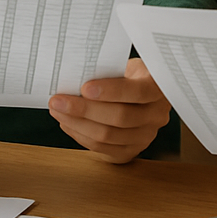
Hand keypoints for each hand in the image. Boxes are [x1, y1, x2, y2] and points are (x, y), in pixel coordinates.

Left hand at [48, 57, 170, 162]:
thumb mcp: (127, 66)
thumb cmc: (129, 76)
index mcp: (158, 88)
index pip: (137, 92)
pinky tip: (67, 124)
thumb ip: (109, 72)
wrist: (141, 95)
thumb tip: (76, 76)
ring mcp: (145, 136)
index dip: (111, 91)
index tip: (84, 87)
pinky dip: (80, 135)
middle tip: (58, 101)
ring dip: (77, 124)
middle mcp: (156, 115)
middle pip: (120, 117)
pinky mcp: (131, 151)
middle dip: (84, 109)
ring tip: (58, 111)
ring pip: (108, 136)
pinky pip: (102, 148)